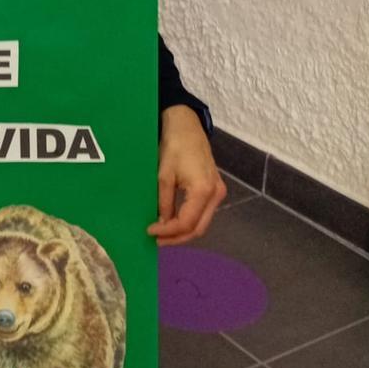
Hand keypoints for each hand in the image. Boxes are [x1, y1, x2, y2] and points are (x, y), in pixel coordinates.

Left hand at [149, 106, 226, 244]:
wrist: (186, 126)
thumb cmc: (173, 146)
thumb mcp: (163, 176)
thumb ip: (164, 203)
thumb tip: (162, 225)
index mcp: (203, 190)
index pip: (187, 222)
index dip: (168, 232)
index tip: (150, 232)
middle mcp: (216, 194)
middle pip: (198, 228)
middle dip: (177, 237)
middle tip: (156, 241)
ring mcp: (218, 192)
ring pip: (202, 223)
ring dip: (182, 231)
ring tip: (162, 234)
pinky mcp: (215, 189)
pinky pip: (202, 213)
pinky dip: (188, 220)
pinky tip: (172, 222)